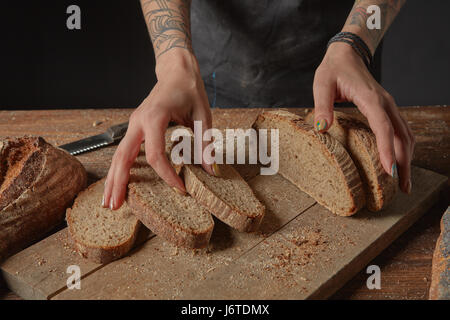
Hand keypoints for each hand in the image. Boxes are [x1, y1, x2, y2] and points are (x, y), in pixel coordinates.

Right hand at [103, 49, 213, 209]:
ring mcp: (133, 124)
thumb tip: (210, 170)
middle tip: (116, 207)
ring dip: (113, 179)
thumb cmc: (189, 89)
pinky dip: (119, 169)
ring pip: (118, 155)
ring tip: (110, 202)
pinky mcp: (135, 128)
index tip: (180, 189)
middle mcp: (138, 121)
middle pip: (123, 157)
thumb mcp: (203, 115)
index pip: (156, 154)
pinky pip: (123, 151)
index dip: (167, 175)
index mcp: (154, 116)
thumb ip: (205, 143)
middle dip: (119, 183)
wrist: (176, 71)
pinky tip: (118, 184)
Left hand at [313, 42, 414, 192]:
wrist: (347, 53)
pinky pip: (400, 131)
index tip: (390, 170)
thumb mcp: (321, 84)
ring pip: (406, 134)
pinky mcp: (386, 109)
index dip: (387, 150)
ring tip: (404, 181)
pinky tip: (399, 161)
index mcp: (371, 99)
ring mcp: (388, 106)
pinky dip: (403, 148)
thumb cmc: (333, 69)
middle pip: (402, 135)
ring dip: (407, 157)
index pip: (383, 127)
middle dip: (404, 162)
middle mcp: (385, 103)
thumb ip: (322, 106)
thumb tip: (321, 129)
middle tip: (403, 187)